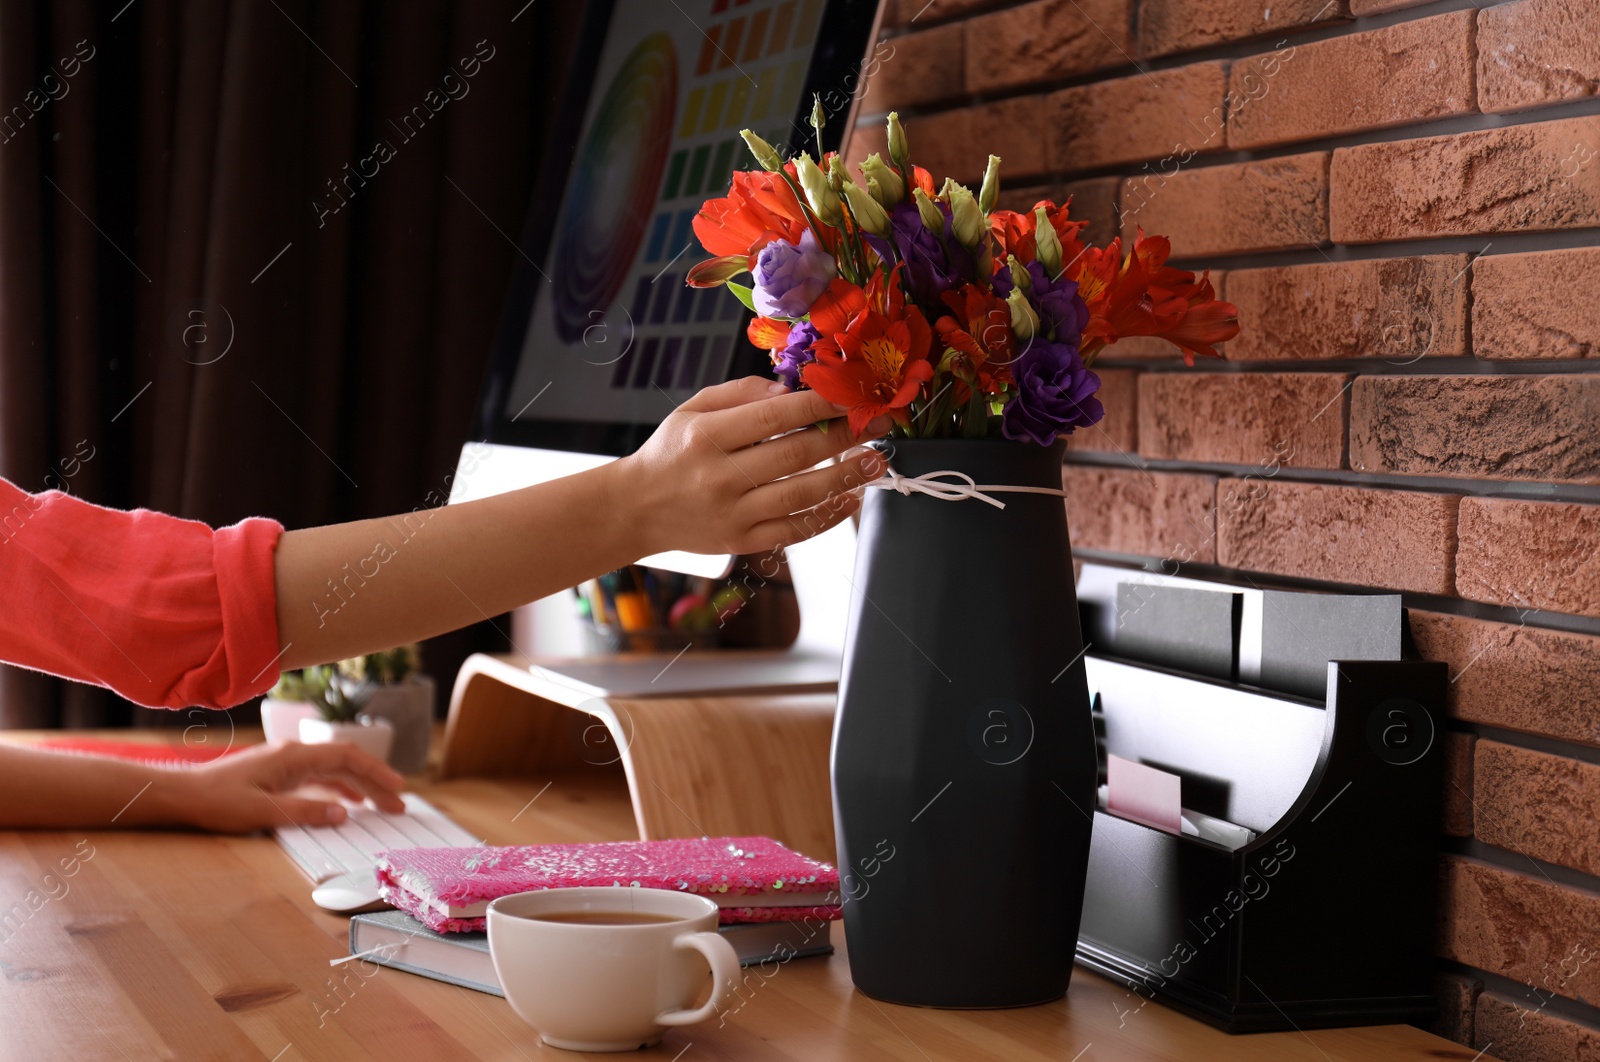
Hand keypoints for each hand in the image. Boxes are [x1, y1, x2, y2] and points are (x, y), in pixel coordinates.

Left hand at [165, 741, 406, 832]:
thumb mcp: (262, 812)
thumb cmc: (217, 801)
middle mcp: (294, 754)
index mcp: (293, 757)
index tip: (398, 787)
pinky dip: (340, 787)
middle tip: (398, 804)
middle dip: (375, 781)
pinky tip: (349, 802)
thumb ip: (305, 812)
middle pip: (346, 762)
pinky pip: (320, 776)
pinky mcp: (280, 773)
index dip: (376, 770)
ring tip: (381, 804)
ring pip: (334, 770)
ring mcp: (287, 763)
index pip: (346, 756)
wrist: (183, 795)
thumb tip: (344, 814)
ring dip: (360, 785)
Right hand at [615, 377, 889, 556]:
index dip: (819, 404)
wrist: (637, 508)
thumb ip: (742, 393)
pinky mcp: (740, 542)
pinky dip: (827, 516)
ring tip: (876, 461)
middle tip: (877, 423)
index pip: (774, 416)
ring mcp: (732, 514)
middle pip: (795, 454)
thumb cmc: (672, 452)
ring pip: (801, 495)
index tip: (851, 395)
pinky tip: (851, 499)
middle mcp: (719, 476)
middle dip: (843, 436)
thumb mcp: (693, 408)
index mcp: (706, 436)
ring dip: (846, 477)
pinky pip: (793, 530)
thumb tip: (792, 391)